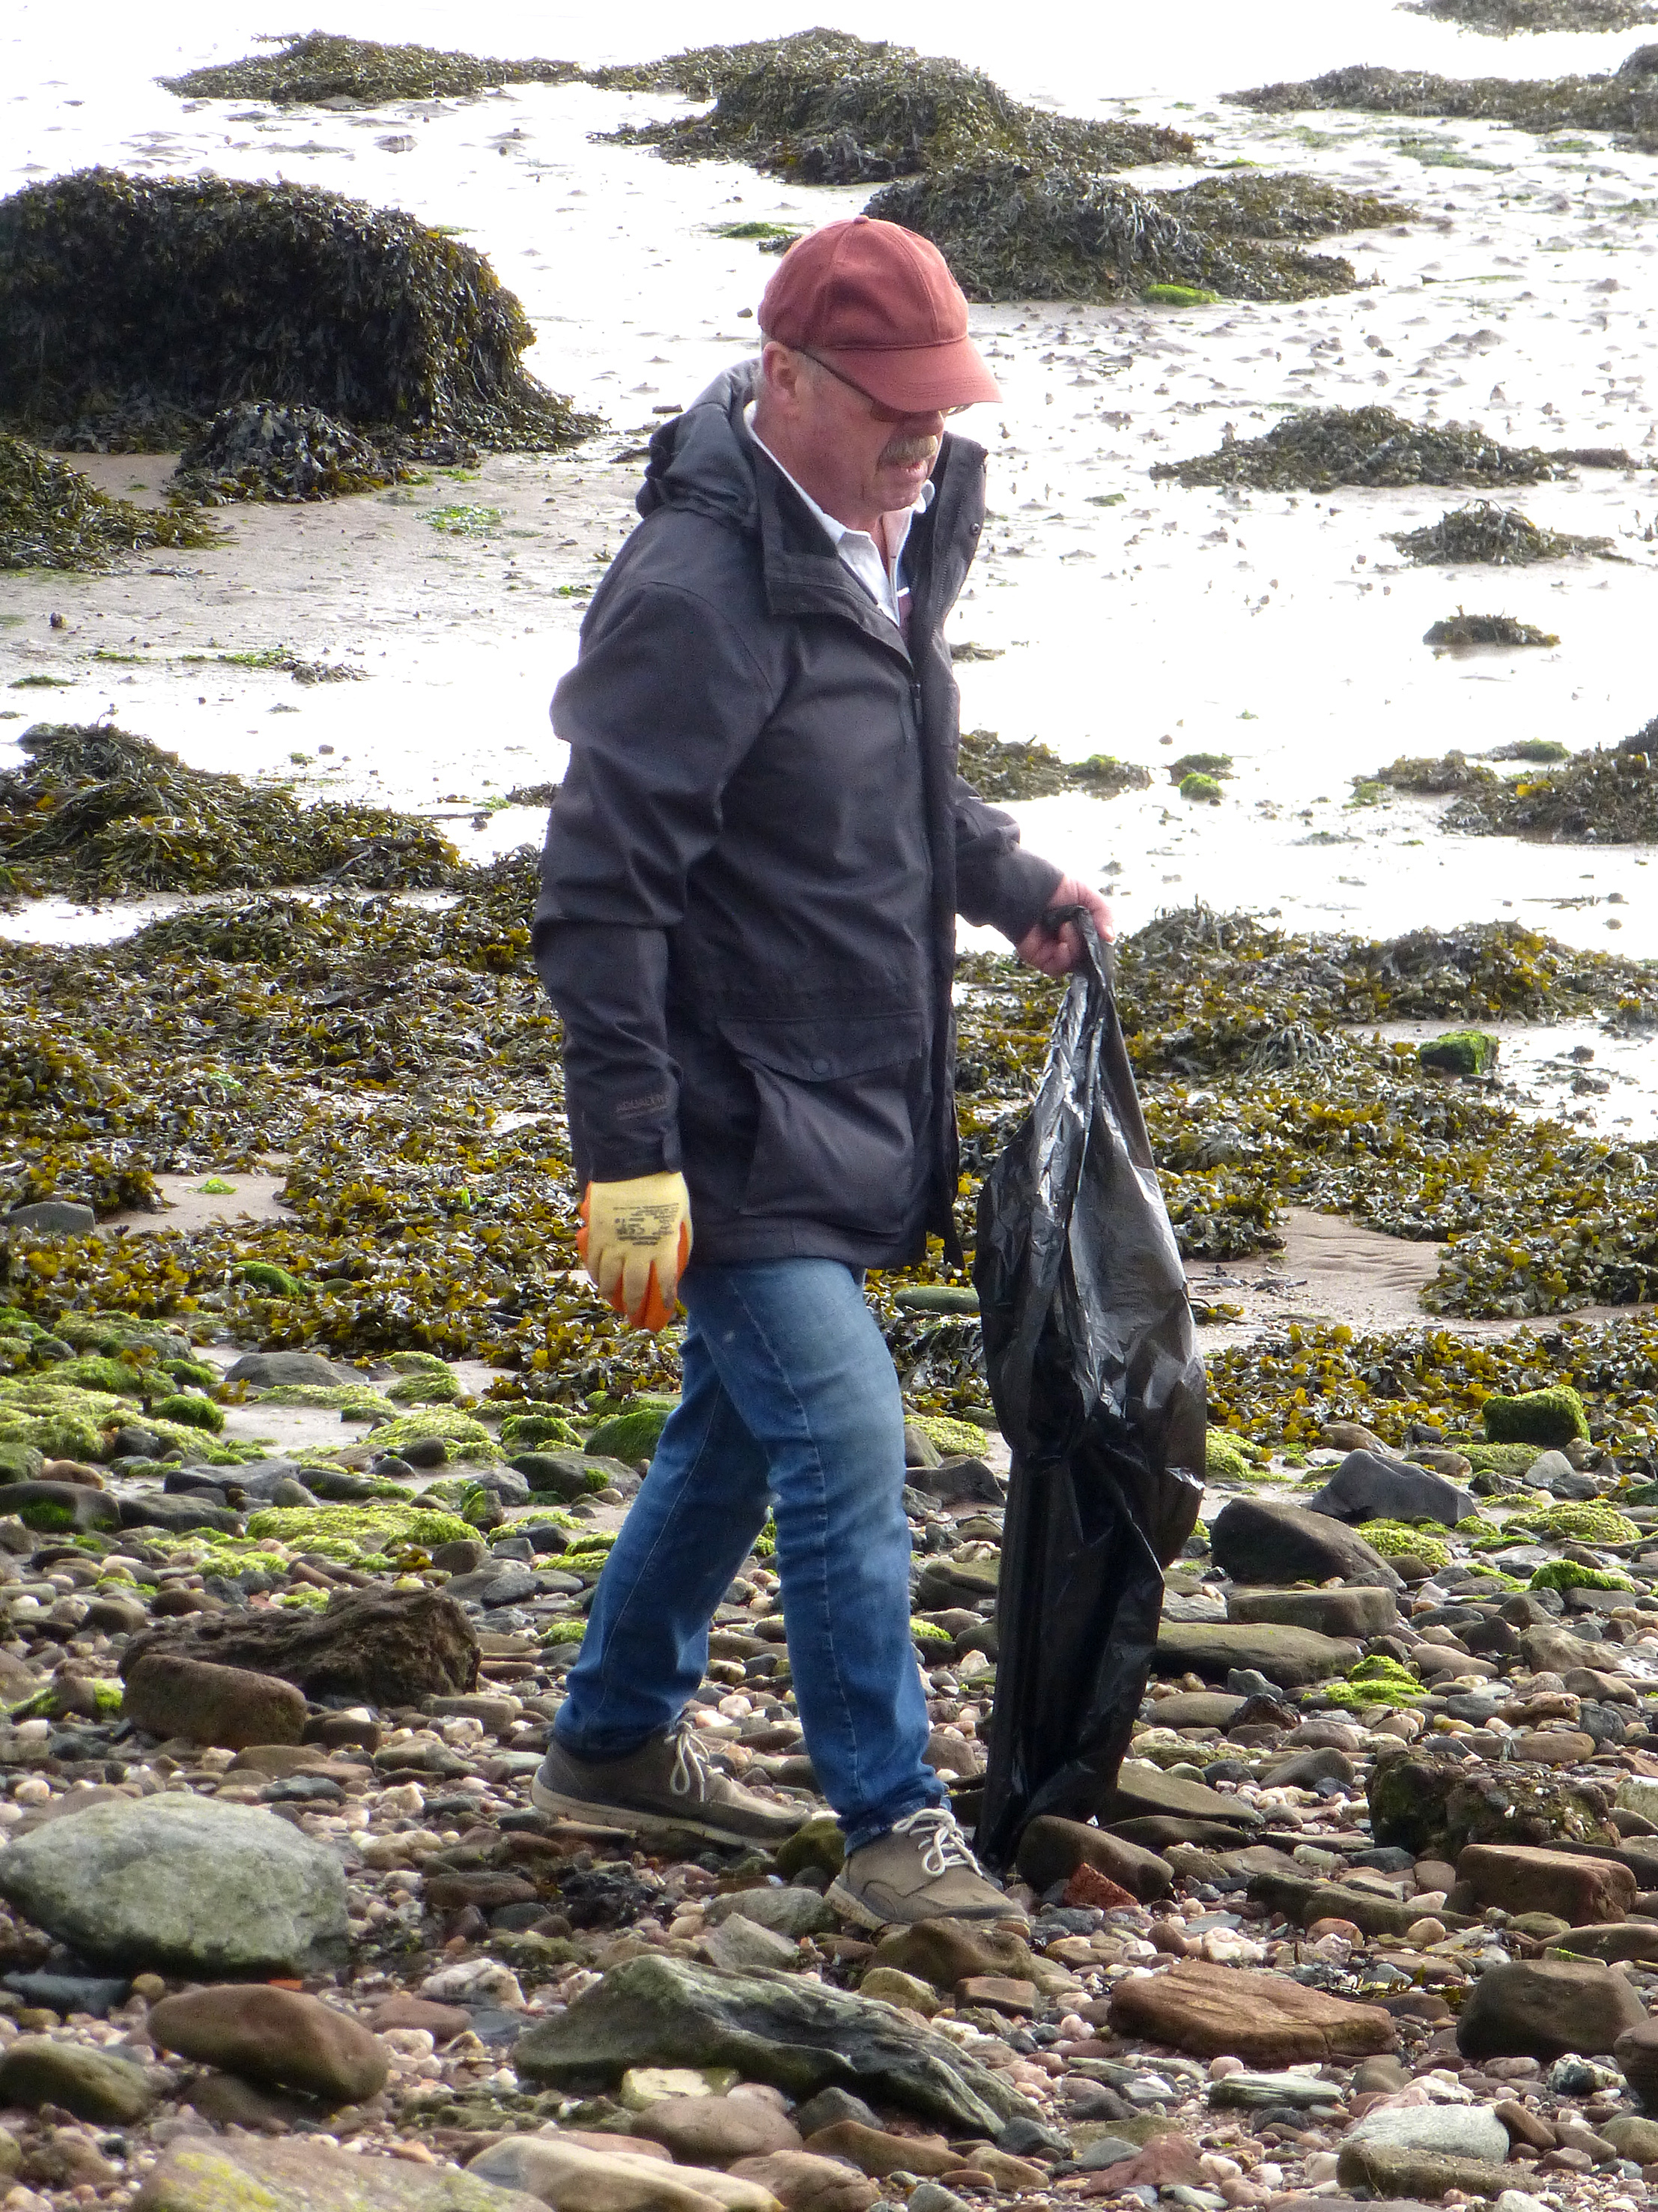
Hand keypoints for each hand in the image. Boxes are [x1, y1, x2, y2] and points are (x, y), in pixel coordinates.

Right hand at [579, 1172, 691, 1330]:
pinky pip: (593, 1260)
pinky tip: (597, 1279)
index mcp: (663, 1246)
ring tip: (612, 1301)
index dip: (664, 1297)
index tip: (665, 1308)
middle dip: (633, 1305)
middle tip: (633, 1317)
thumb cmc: (664, 1185)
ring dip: (611, 1293)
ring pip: (609, 1278)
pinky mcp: (598, 1233)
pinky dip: (594, 1273)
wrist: (634, 1165)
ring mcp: (615, 1243)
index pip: (665, 1281)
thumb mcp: (681, 1211)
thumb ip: (679, 1233)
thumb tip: (680, 1248)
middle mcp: (638, 1250)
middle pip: (633, 1286)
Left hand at [1014, 877, 1116, 976]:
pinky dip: (1063, 958)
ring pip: (1075, 963)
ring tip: (1066, 927)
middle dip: (1089, 944)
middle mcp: (1068, 941)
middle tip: (1084, 928)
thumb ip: (1104, 913)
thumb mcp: (1087, 895)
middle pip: (1088, 955)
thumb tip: (1110, 937)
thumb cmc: (1055, 887)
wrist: (1026, 887)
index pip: (1097, 944)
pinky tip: (1061, 944)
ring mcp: (1054, 951)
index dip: (1102, 943)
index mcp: (1081, 927)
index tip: (1104, 935)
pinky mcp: (1040, 958)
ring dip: (1075, 947)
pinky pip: (1057, 968)